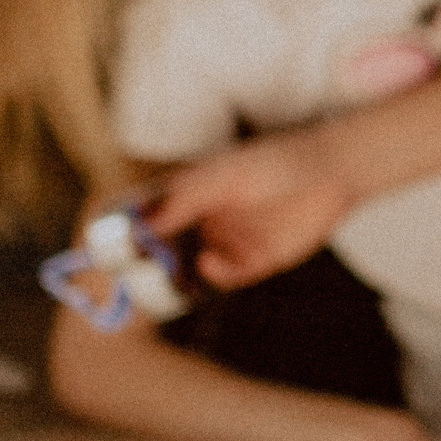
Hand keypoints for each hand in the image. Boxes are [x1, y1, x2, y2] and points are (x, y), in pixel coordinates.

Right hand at [148, 127, 353, 289]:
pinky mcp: (256, 259)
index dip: (133, 233)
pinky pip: (227, 275)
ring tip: (162, 278)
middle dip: (151, 263)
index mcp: (194, 196)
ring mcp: (231, 240)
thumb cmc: (273, 162)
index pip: (154, 218)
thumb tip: (143, 222)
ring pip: (195, 266)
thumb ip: (184, 200)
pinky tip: (207, 263)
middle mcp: (208, 220)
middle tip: (130, 273)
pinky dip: (214, 274)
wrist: (329, 173)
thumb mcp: (221, 178)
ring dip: (179, 275)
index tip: (112, 245)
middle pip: (170, 249)